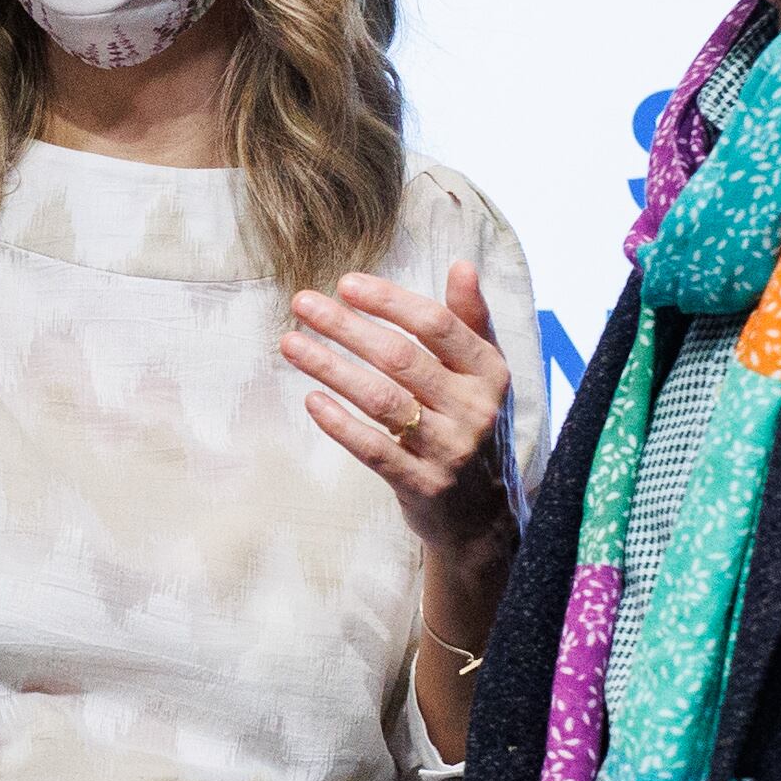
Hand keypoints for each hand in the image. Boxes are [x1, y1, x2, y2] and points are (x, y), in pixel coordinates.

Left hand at [286, 262, 517, 574]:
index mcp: (490, 372)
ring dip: (331, 368)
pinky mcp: (423, 486)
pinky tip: (312, 400)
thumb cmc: (475, 425)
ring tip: (291, 344)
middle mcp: (474, 409)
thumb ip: (471, 321)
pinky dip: (341, 424)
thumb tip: (461, 264)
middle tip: (302, 303)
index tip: (345, 283)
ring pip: (381, 400)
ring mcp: (449, 450)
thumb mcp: (486, 374)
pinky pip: (374, 450)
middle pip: (401, 358)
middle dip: (347, 327)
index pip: (437, 325)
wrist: (485, 516)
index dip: (389, 301)